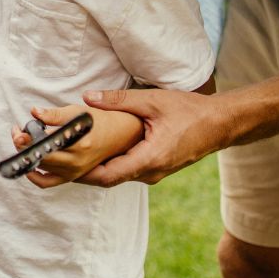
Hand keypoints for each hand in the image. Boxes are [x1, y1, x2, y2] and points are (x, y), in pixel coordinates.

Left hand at [68, 88, 232, 186]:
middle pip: (108, 179)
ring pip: (117, 175)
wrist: (221, 124)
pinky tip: (96, 151)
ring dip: (95, 167)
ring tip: (70, 156)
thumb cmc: (191, 112)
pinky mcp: (156, 167)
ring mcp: (155, 173)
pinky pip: (128, 170)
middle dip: (82, 171)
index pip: (107, 176)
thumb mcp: (153, 101)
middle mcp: (151, 172)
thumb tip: (87, 98)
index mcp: (149, 159)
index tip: (60, 166)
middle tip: (57, 161)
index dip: (81, 173)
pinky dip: (110, 164)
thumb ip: (119, 100)